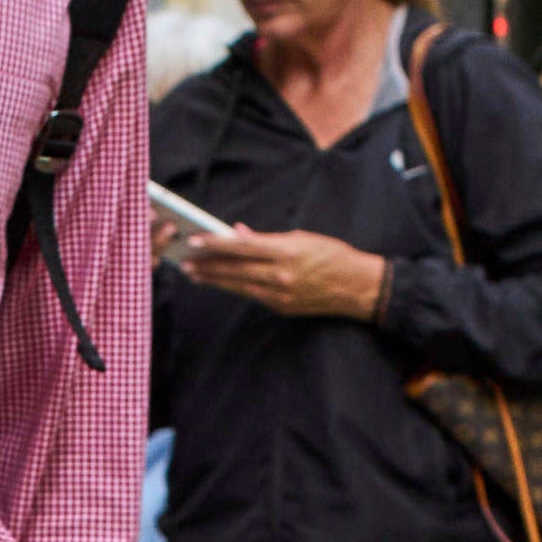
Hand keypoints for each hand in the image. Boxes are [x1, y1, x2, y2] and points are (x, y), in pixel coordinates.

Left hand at [167, 225, 388, 322]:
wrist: (357, 287)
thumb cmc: (331, 255)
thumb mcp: (301, 238)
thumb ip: (267, 238)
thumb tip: (238, 233)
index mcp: (287, 251)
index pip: (243, 246)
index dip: (216, 244)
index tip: (195, 241)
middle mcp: (281, 274)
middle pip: (235, 269)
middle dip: (207, 265)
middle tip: (184, 261)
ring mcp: (280, 294)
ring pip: (238, 286)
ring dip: (213, 280)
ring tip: (193, 273)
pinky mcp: (281, 307)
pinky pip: (252, 295)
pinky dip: (234, 288)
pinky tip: (219, 282)